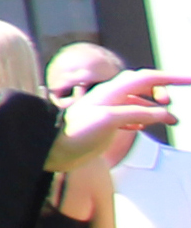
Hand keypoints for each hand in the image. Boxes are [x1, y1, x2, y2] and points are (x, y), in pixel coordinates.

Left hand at [56, 69, 183, 176]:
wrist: (53, 149)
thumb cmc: (76, 134)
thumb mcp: (108, 120)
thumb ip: (136, 113)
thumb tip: (164, 112)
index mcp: (111, 92)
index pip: (147, 78)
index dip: (171, 78)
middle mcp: (109, 97)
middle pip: (142, 84)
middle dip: (162, 88)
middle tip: (174, 102)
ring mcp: (106, 110)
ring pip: (137, 101)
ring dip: (156, 107)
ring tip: (173, 121)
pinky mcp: (104, 124)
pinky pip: (128, 114)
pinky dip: (142, 116)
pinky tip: (145, 125)